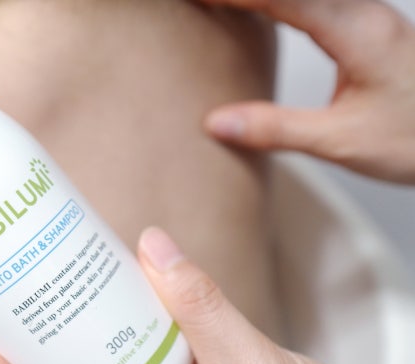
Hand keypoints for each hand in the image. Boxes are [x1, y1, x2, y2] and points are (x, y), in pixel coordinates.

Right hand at [201, 0, 414, 183]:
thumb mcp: (342, 141)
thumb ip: (277, 129)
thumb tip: (219, 122)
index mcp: (356, 32)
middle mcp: (365, 13)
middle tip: (201, 2)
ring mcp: (369, 17)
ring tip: (221, 5)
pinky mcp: (370, 28)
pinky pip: (316, 2)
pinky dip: (279, 3)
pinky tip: (262, 10)